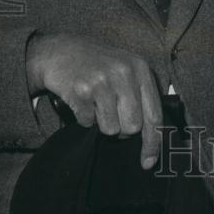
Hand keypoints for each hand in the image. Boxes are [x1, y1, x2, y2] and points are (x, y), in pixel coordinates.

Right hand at [26, 33, 162, 167]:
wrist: (60, 51)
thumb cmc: (97, 66)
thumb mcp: (126, 70)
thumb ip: (141, 97)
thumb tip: (153, 137)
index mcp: (141, 69)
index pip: (154, 115)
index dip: (153, 143)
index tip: (148, 162)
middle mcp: (125, 73)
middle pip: (133, 126)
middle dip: (122, 131)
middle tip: (111, 116)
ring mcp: (103, 81)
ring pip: (111, 129)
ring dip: (101, 124)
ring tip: (96, 104)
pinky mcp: (81, 90)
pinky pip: (87, 123)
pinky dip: (84, 118)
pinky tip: (82, 100)